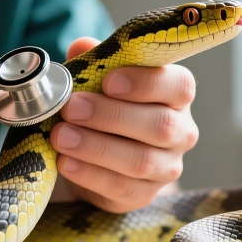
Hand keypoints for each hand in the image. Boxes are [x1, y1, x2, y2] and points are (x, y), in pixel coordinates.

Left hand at [50, 37, 197, 212]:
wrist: (97, 156)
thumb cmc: (103, 106)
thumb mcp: (97, 80)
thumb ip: (94, 61)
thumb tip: (82, 46)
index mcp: (175, 94)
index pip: (178, 86)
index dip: (145, 83)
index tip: (108, 81)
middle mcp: (181, 131)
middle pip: (160, 125)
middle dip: (111, 116)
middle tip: (72, 108)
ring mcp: (167, 166)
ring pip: (141, 160)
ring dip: (96, 147)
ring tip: (60, 136)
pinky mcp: (144, 194)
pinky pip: (121, 188)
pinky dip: (90, 175)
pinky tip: (65, 162)